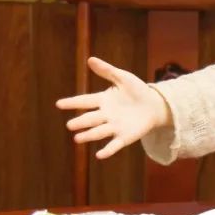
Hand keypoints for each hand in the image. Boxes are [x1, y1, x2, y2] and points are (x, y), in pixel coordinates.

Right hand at [56, 57, 171, 158]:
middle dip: (81, 122)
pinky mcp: (124, 137)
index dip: (73, 103)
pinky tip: (99, 155)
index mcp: (103, 100)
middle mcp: (105, 115)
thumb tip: (90, 59)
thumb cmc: (137, 90)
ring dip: (89, 135)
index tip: (59, 104)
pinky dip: (108, 150)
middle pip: (90, 119)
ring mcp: (114, 127)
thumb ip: (107, 71)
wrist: (155, 105)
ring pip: (99, 132)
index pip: (85, 101)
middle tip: (70, 125)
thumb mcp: (123, 78)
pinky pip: (115, 145)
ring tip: (78, 138)